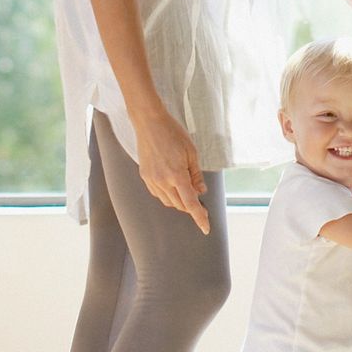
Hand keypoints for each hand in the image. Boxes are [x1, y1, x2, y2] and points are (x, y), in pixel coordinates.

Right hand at [130, 102, 209, 231]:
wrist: (149, 123)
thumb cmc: (173, 134)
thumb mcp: (192, 152)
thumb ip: (196, 175)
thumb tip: (201, 192)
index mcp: (177, 175)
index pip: (190, 203)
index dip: (199, 217)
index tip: (205, 228)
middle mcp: (163, 181)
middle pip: (180, 204)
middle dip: (191, 206)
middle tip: (199, 198)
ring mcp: (152, 179)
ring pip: (168, 201)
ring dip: (179, 201)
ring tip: (185, 189)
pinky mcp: (145, 176)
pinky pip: (158, 194)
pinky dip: (167, 195)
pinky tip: (172, 186)